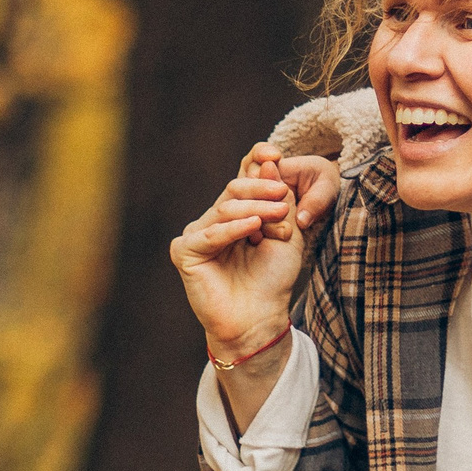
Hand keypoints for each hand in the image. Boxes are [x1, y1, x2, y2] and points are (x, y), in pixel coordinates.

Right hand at [171, 142, 313, 363]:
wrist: (259, 319)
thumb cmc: (273, 279)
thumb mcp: (286, 234)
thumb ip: (279, 200)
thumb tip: (269, 162)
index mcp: (237, 212)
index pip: (243, 176)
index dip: (256, 160)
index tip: (276, 152)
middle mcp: (215, 219)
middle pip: (234, 189)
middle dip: (261, 189)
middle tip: (283, 196)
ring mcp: (197, 234)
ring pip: (224, 208)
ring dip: (254, 209)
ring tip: (277, 216)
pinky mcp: (185, 252)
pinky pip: (209, 234)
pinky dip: (232, 229)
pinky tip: (253, 228)